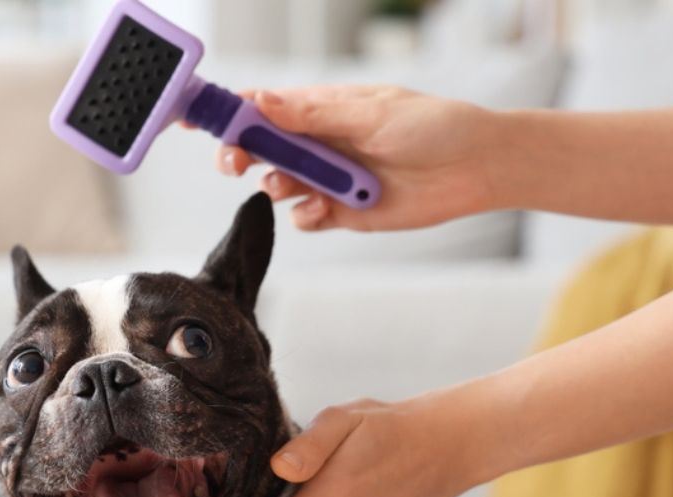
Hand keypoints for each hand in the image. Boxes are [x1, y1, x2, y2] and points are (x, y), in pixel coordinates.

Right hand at [209, 87, 502, 231]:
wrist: (477, 168)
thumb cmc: (433, 126)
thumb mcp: (371, 113)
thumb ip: (313, 117)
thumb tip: (262, 102)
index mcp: (322, 109)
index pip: (263, 106)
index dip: (227, 111)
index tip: (195, 118)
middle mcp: (319, 142)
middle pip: (259, 148)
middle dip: (240, 154)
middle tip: (236, 162)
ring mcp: (329, 178)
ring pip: (278, 184)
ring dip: (277, 185)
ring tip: (295, 185)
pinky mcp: (343, 211)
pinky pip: (305, 217)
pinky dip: (306, 216)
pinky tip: (325, 210)